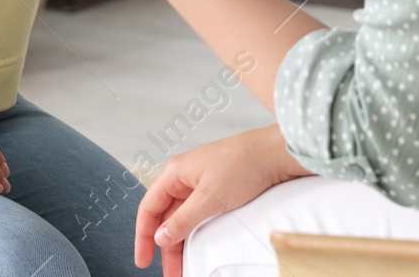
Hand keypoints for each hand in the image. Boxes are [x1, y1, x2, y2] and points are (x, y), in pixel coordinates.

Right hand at [135, 124, 310, 276]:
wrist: (275, 154)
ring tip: (184, 267)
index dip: (143, 236)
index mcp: (175, 173)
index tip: (143, 260)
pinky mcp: (216, 190)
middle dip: (166, 247)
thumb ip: (183, 220)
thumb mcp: (210, 198)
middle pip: (166, 217)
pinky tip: (197, 247)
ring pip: (182, 218)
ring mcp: (200, 184)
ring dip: (181, 242)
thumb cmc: (243, 164)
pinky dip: (195, 233)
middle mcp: (184, 178)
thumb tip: (161, 238)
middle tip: (171, 273)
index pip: (149, 208)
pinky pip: (198, 215)